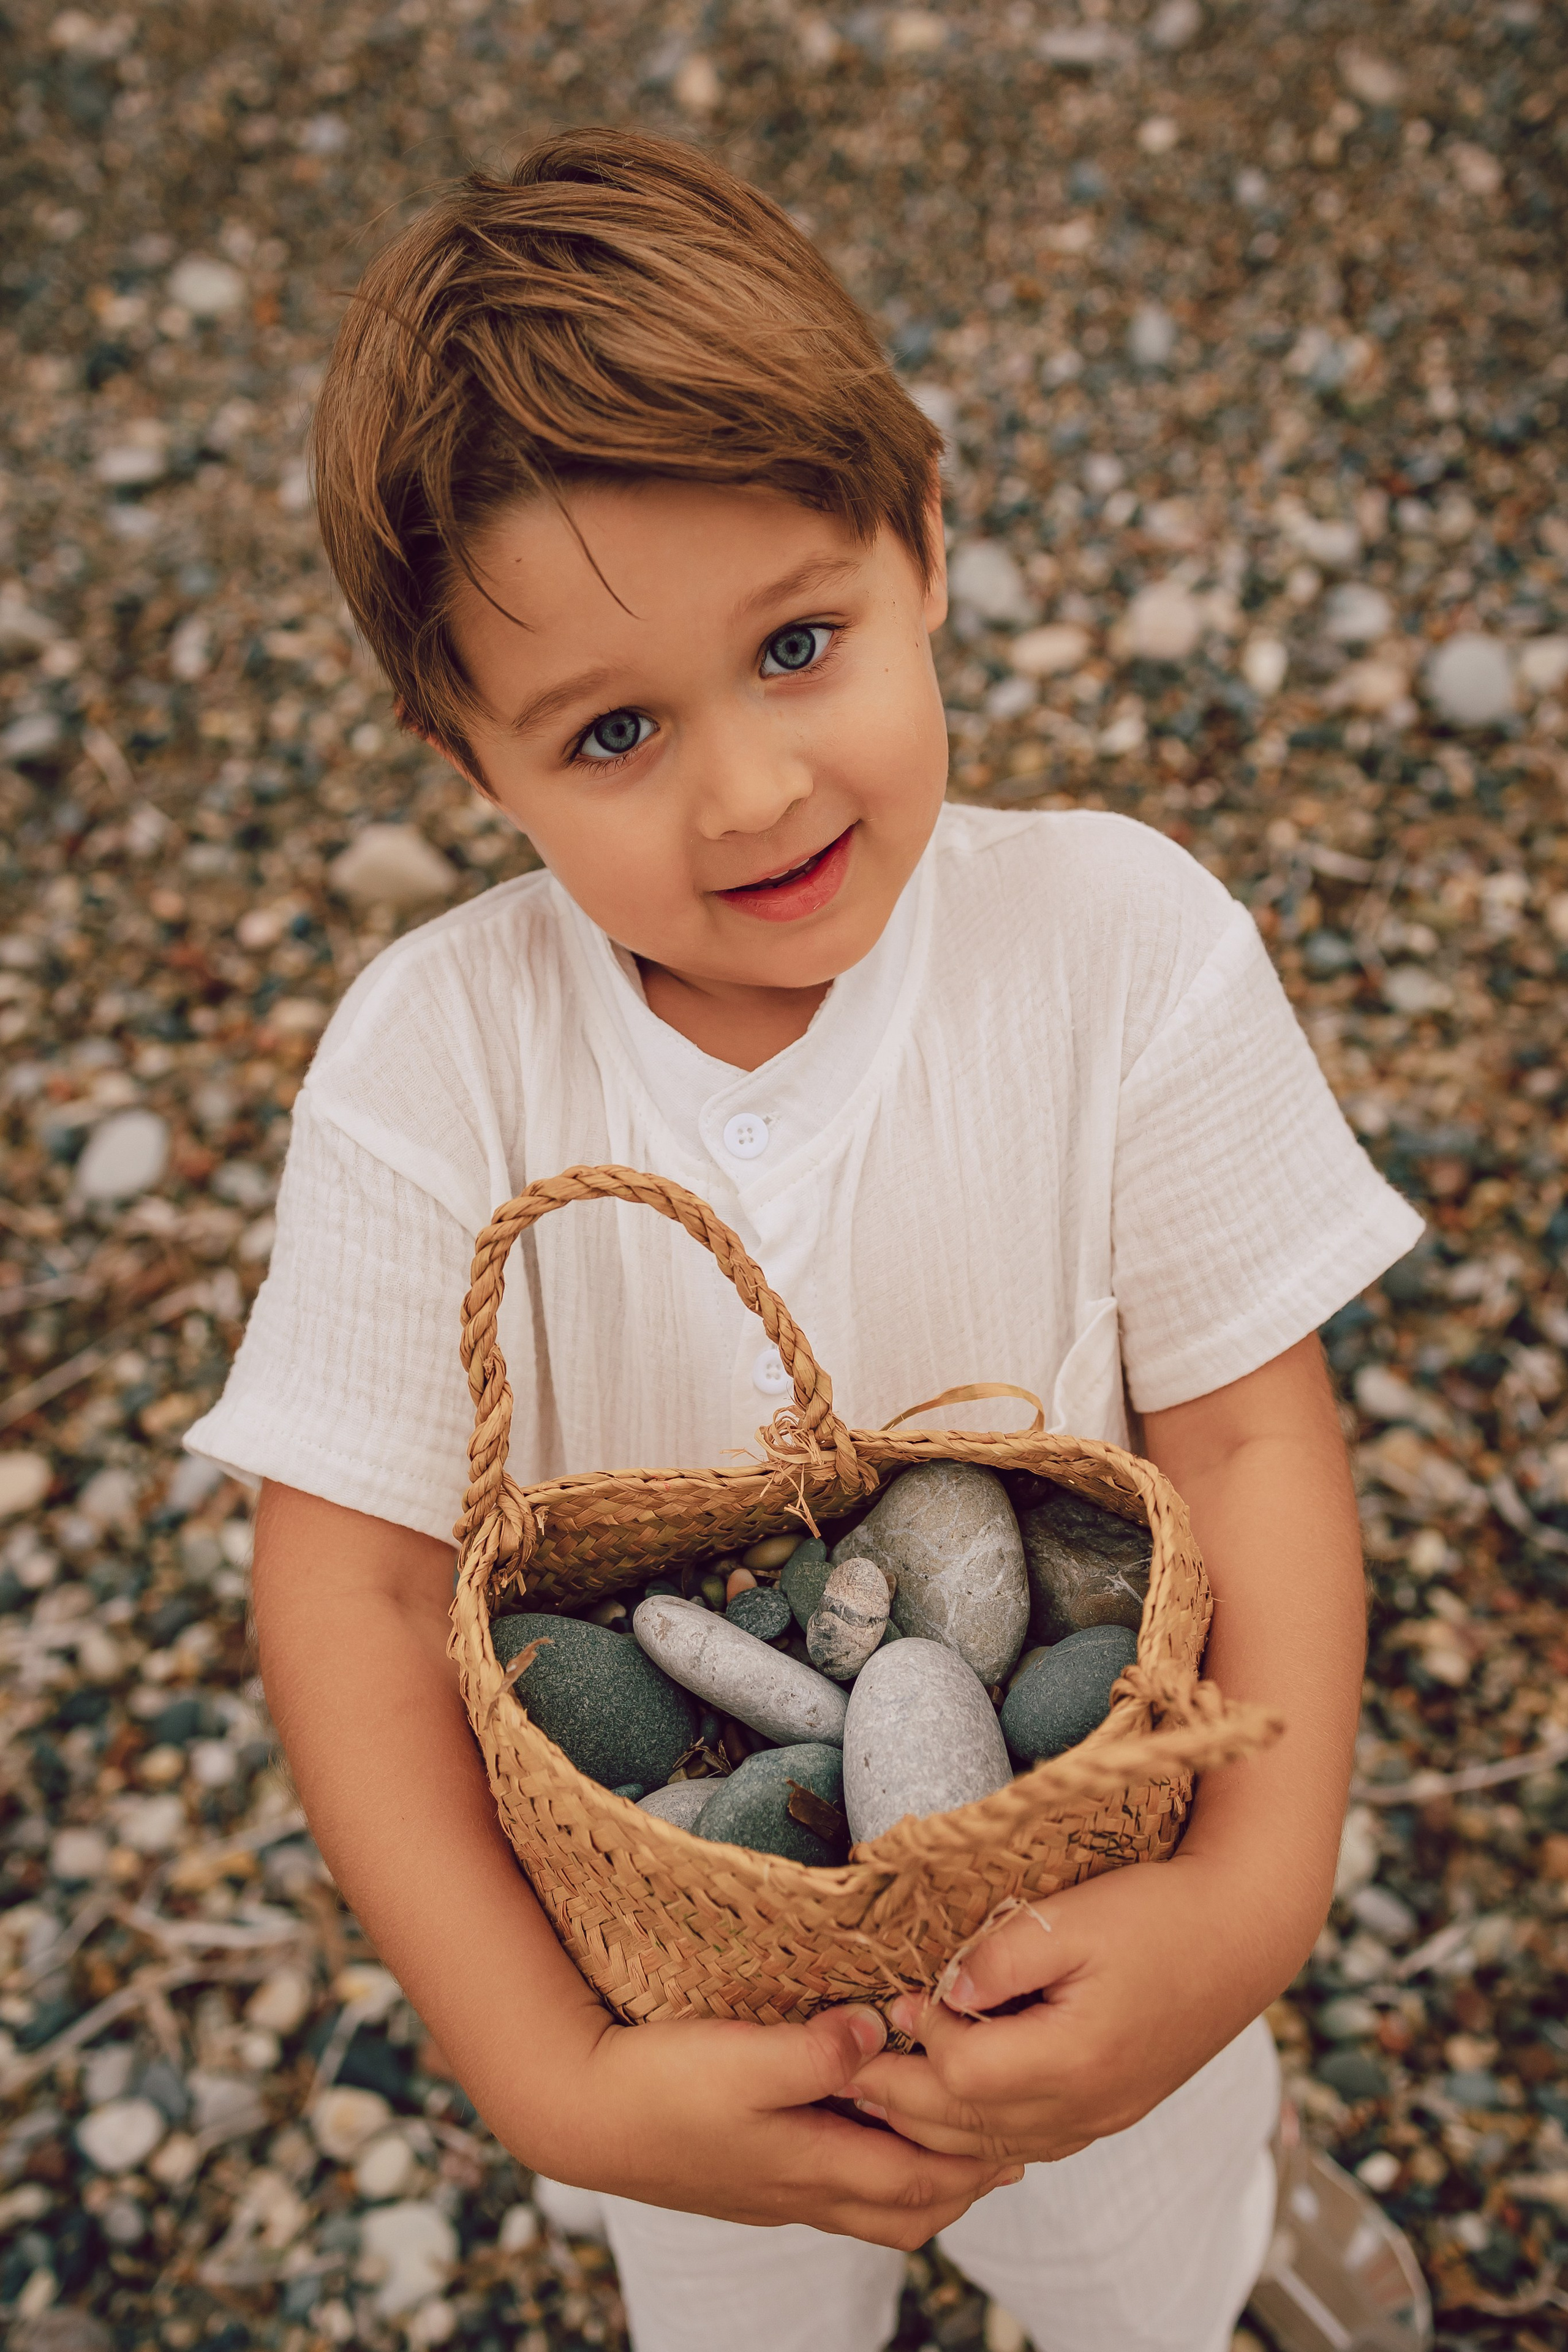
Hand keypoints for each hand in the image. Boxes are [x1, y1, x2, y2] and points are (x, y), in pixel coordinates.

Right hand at [531, 2002, 1022, 2246]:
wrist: (579, 2114)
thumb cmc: (659, 2085)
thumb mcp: (741, 2058)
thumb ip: (816, 2052)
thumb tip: (881, 2033)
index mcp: (811, 2165)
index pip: (919, 2181)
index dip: (974, 2158)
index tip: (1018, 2125)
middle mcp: (800, 2190)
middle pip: (905, 2210)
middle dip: (962, 2183)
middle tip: (1007, 2145)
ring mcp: (772, 2190)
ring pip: (870, 2210)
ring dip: (921, 2183)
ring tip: (954, 2147)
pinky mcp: (747, 2177)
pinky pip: (834, 2193)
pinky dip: (874, 2174)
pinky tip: (867, 2138)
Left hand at [846, 1854, 1288, 2167]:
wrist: (1242, 1935)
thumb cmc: (1157, 1913)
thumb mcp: (1072, 1917)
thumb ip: (998, 1957)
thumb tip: (943, 1988)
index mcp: (1073, 2059)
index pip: (962, 2072)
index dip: (922, 2033)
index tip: (898, 1995)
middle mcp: (1085, 2107)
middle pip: (965, 2127)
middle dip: (898, 2097)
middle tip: (851, 2064)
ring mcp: (1099, 2119)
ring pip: (992, 2148)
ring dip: (929, 2125)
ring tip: (880, 2091)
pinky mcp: (1109, 2113)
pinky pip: (1027, 2144)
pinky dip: (976, 2133)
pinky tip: (950, 2107)